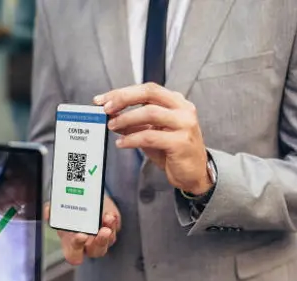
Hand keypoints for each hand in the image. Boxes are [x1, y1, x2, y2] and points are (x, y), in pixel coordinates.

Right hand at [45, 195, 120, 264]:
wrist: (85, 204)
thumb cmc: (70, 215)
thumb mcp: (59, 214)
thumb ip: (51, 213)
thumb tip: (48, 211)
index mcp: (71, 245)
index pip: (74, 255)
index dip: (77, 247)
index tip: (80, 235)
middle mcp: (87, 245)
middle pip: (96, 251)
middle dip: (100, 241)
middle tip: (102, 231)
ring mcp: (101, 239)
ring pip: (108, 241)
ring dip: (109, 229)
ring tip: (107, 218)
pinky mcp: (111, 230)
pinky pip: (114, 229)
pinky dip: (113, 222)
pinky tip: (110, 215)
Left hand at [94, 83, 212, 194]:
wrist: (193, 174)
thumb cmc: (172, 152)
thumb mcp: (151, 133)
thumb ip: (134, 123)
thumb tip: (111, 116)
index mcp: (176, 102)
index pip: (147, 89)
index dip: (123, 92)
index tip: (102, 99)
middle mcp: (183, 109)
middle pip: (150, 93)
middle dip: (123, 98)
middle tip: (105, 108)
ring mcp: (184, 125)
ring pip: (150, 113)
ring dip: (127, 118)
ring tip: (112, 126)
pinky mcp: (181, 142)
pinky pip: (151, 136)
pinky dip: (132, 139)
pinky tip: (122, 143)